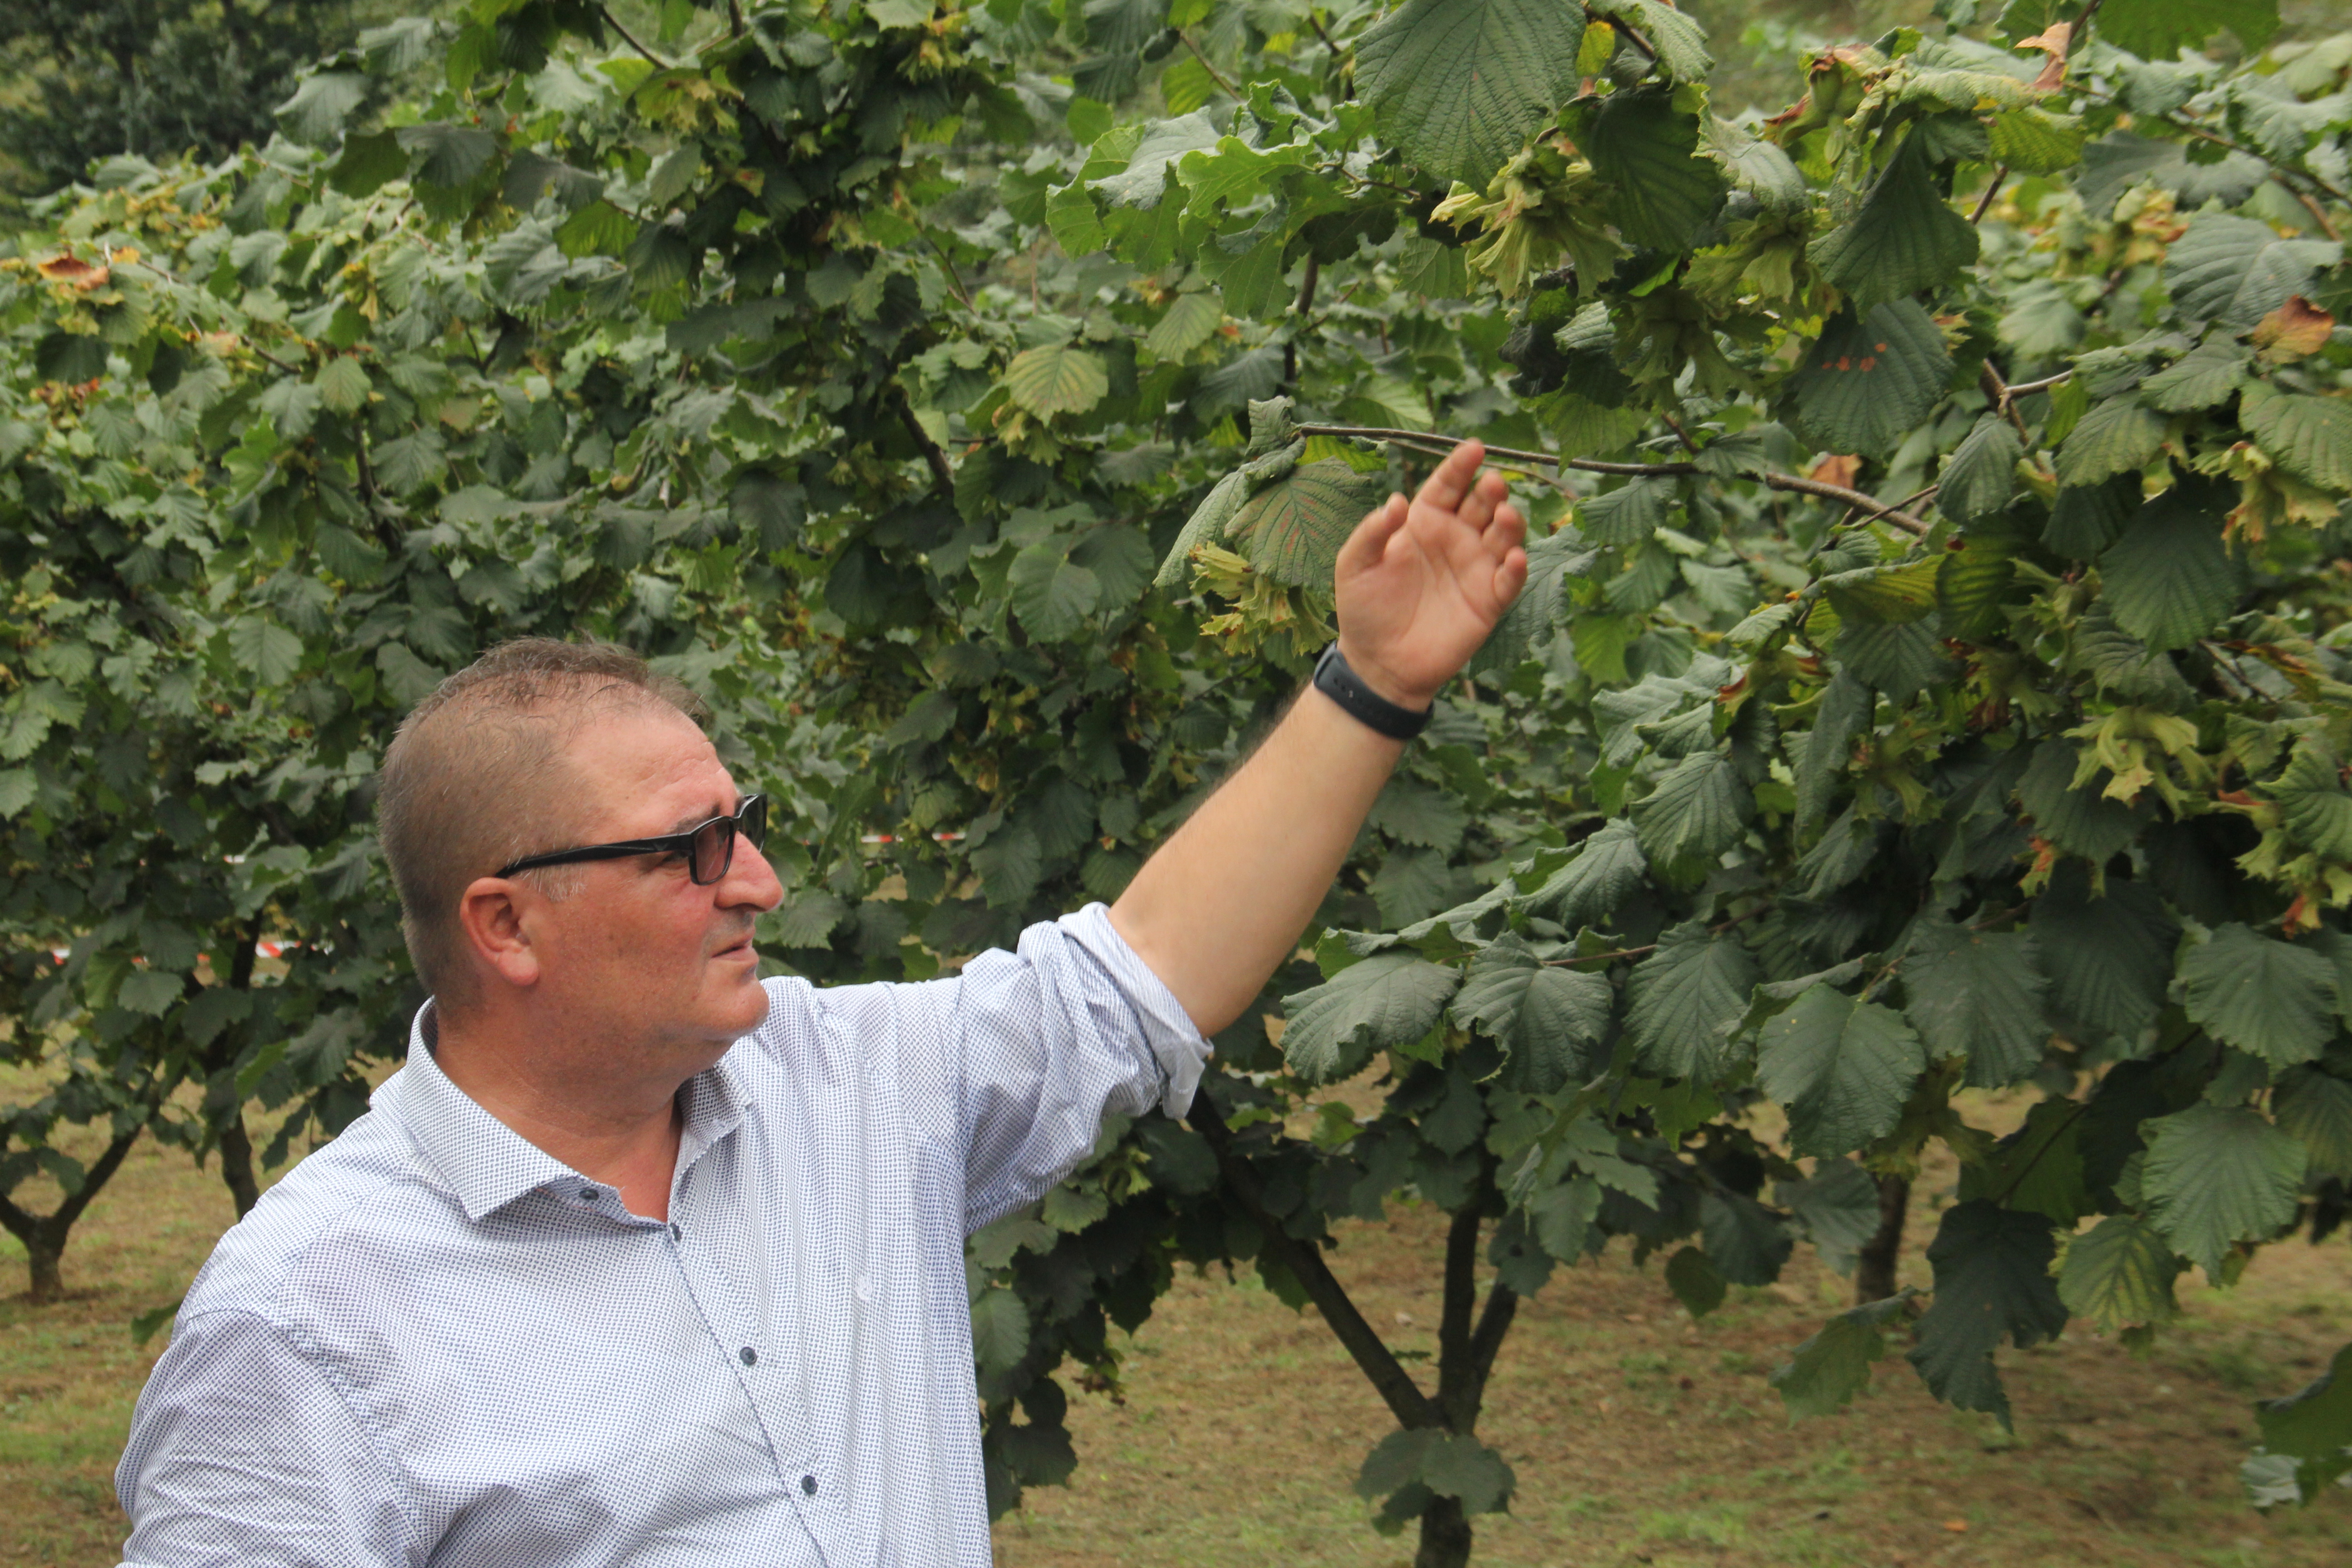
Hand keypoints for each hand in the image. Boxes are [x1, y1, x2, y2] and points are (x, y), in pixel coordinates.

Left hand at [1332, 440, 1528, 709]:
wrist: (1378, 663)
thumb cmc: (1364, 609)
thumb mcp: (1354, 564)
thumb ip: (1372, 532)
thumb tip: (1397, 501)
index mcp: (1424, 523)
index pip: (1447, 485)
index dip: (1461, 465)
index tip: (1474, 447)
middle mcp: (1455, 539)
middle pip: (1482, 505)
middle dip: (1491, 491)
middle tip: (1493, 483)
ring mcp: (1475, 569)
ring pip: (1503, 537)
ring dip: (1510, 523)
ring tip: (1504, 516)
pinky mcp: (1488, 602)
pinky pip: (1509, 580)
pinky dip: (1516, 568)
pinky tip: (1514, 558)